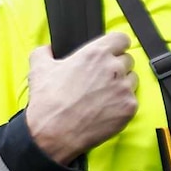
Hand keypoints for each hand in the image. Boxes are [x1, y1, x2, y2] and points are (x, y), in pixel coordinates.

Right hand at [24, 30, 137, 163]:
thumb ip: (45, 51)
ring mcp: (124, 89)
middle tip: (101, 78)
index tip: (112, 51)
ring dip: (121, 84)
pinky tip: (105, 109)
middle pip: (127, 60)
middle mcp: (114, 68)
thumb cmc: (48, 101)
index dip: (116, 45)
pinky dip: (121, 104)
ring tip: (102, 95)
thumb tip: (49, 49)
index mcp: (96, 53)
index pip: (121, 39)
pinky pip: (132, 100)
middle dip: (117, 66)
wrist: (54, 132)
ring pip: (131, 80)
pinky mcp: (129, 108)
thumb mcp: (39, 67)